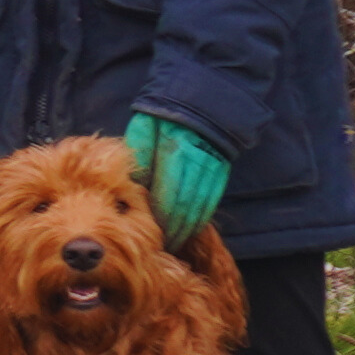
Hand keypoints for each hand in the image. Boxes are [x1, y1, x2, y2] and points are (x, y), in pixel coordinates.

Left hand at [128, 112, 230, 243]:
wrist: (196, 107)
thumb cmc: (159, 122)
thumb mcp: (142, 136)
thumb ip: (139, 163)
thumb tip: (133, 190)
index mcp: (173, 155)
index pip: (167, 196)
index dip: (159, 219)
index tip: (149, 235)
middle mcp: (195, 165)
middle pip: (184, 207)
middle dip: (173, 230)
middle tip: (161, 247)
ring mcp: (211, 171)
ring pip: (199, 208)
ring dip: (187, 229)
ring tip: (174, 243)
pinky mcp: (220, 174)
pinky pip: (211, 202)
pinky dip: (200, 218)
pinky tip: (190, 229)